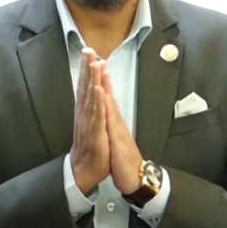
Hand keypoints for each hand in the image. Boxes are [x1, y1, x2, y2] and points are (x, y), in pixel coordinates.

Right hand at [70, 48, 109, 193]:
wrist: (84, 171)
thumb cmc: (90, 148)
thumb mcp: (91, 124)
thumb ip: (92, 107)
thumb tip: (95, 89)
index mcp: (85, 111)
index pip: (85, 86)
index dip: (86, 68)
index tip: (88, 50)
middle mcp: (84, 115)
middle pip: (85, 87)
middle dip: (87, 68)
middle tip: (88, 49)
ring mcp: (89, 124)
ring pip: (90, 98)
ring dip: (91, 80)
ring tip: (93, 64)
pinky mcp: (95, 134)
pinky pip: (96, 117)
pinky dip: (97, 103)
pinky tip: (97, 91)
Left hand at [101, 69, 143, 193]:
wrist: (134, 176)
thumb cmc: (122, 158)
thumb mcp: (115, 138)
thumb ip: (111, 123)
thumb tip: (106, 111)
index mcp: (111, 119)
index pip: (104, 94)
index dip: (98, 77)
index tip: (93, 59)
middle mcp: (113, 118)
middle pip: (105, 91)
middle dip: (98, 71)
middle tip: (92, 52)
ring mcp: (115, 125)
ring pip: (107, 99)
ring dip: (102, 81)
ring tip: (97, 63)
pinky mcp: (116, 135)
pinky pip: (108, 117)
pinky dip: (104, 102)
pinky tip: (102, 90)